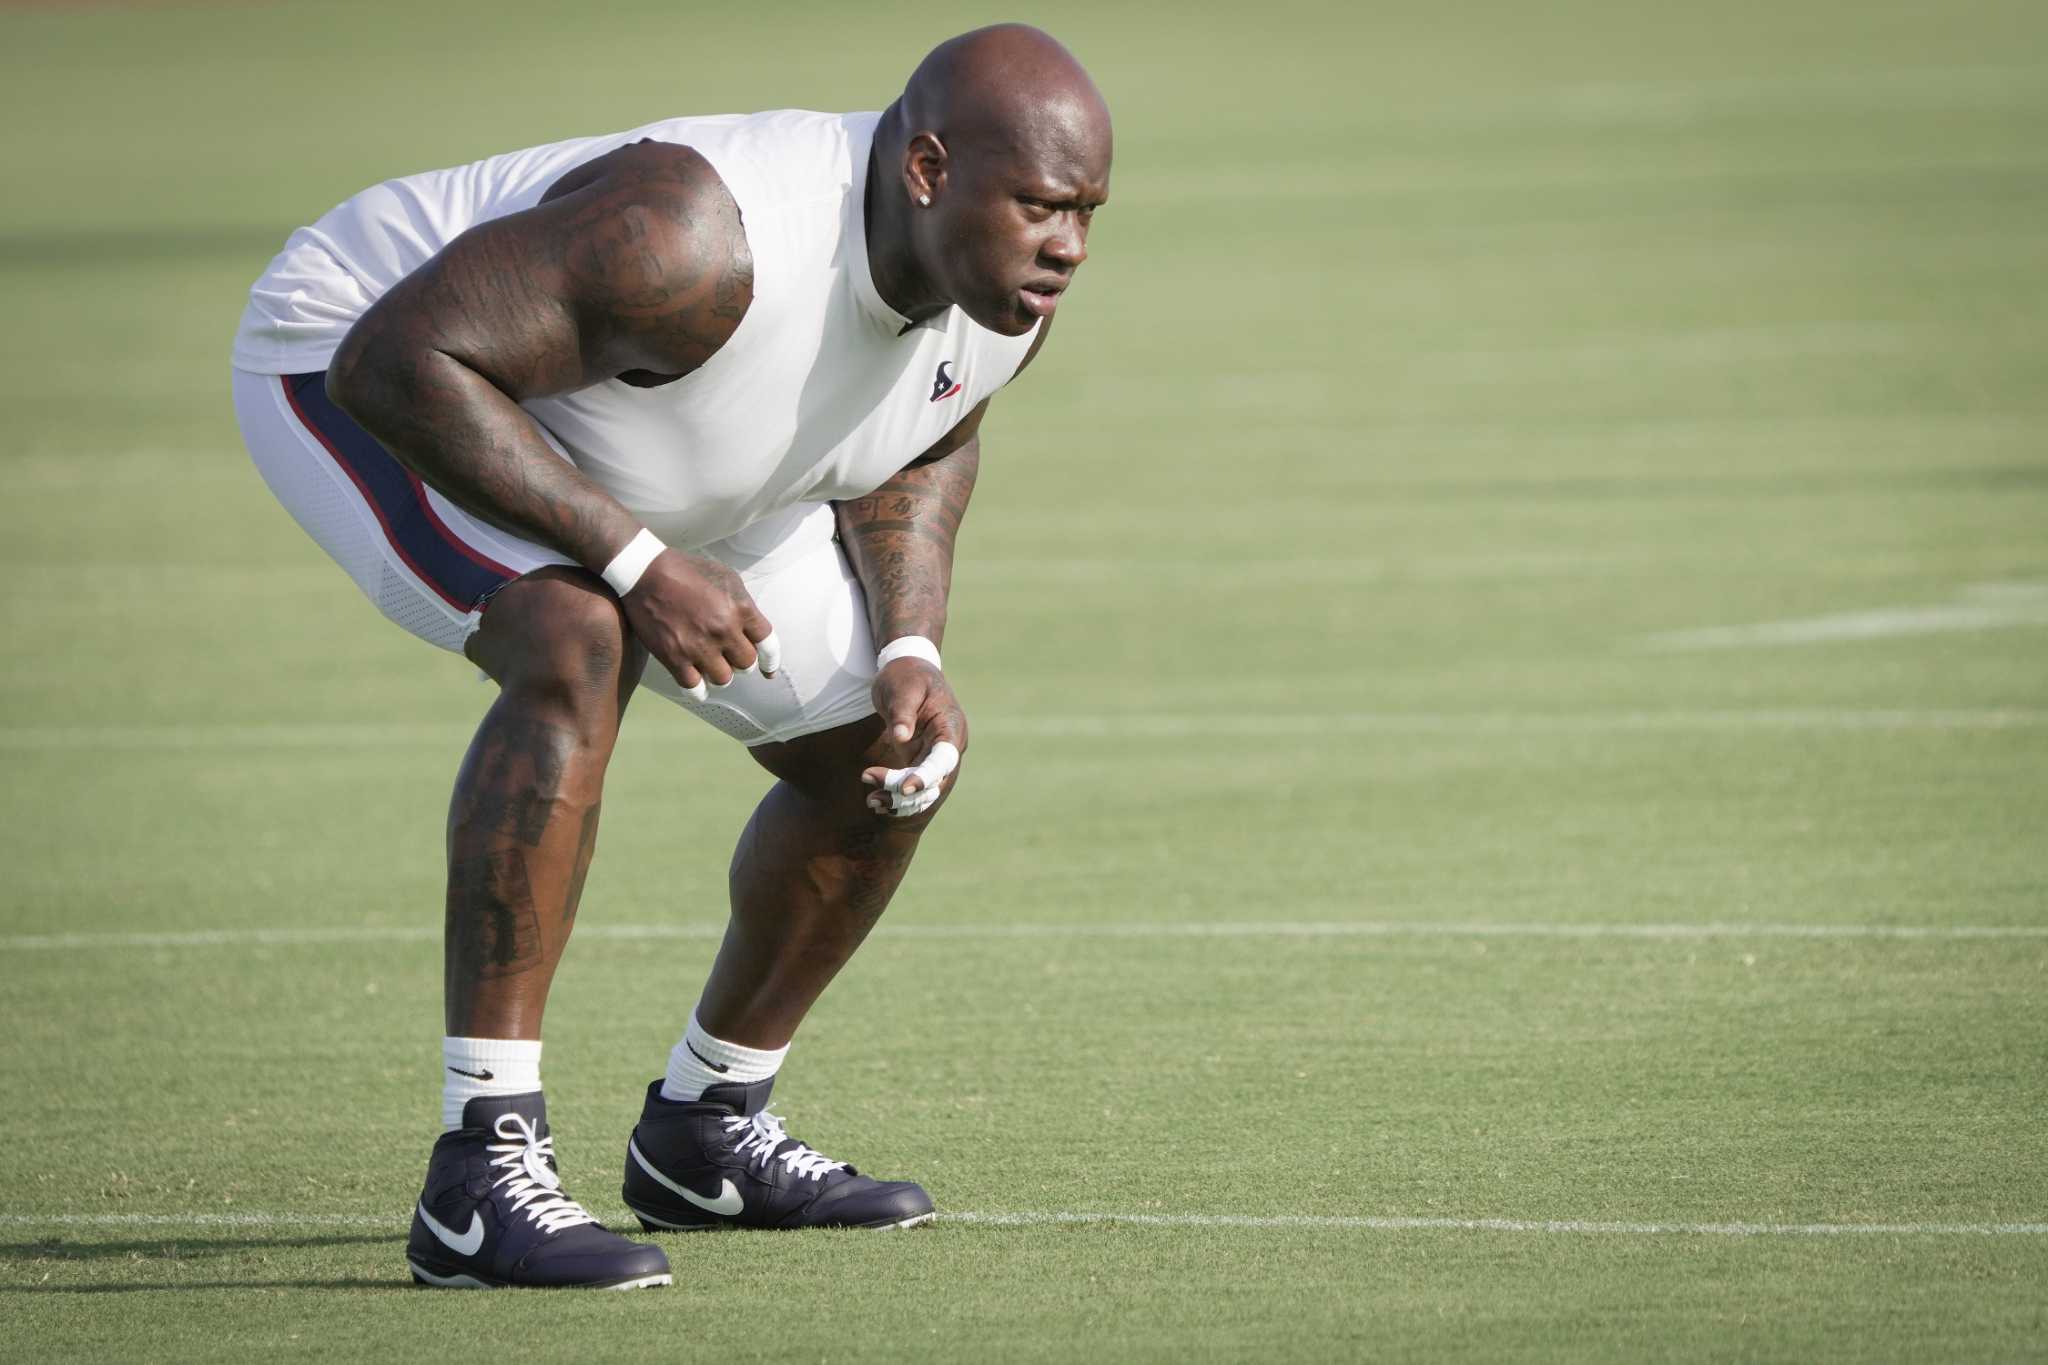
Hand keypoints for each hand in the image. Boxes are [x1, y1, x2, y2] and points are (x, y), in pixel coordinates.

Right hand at [618, 549, 777, 698]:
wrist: (645, 572)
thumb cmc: (686, 571)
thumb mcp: (726, 577)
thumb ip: (744, 604)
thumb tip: (753, 630)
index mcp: (740, 608)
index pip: (768, 644)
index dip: (770, 660)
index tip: (768, 670)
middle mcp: (723, 630)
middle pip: (746, 664)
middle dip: (739, 660)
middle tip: (728, 655)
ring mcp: (699, 646)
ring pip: (723, 679)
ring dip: (719, 673)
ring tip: (710, 664)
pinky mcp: (674, 657)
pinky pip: (695, 688)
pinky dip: (698, 690)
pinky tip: (697, 683)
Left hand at [862, 659, 967, 816]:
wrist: (907, 670)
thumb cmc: (907, 675)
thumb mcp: (904, 687)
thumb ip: (903, 712)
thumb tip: (901, 737)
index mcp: (950, 727)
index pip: (944, 759)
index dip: (927, 777)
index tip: (905, 789)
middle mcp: (947, 746)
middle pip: (933, 780)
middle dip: (904, 791)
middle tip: (869, 782)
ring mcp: (934, 756)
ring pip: (924, 790)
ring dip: (900, 801)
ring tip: (872, 802)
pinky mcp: (919, 760)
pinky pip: (912, 785)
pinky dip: (896, 796)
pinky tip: (876, 801)